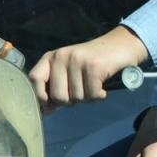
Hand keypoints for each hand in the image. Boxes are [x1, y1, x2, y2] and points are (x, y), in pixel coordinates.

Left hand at [30, 25, 149, 111]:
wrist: (122, 44)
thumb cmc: (93, 61)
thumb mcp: (70, 70)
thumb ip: (56, 88)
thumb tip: (45, 111)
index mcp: (51, 57)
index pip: (34, 79)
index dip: (40, 96)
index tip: (51, 105)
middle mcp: (62, 56)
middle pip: (58, 96)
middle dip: (71, 101)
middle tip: (82, 90)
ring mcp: (77, 60)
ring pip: (77, 97)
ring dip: (88, 97)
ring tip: (94, 84)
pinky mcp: (93, 66)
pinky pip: (92, 95)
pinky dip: (100, 95)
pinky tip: (103, 86)